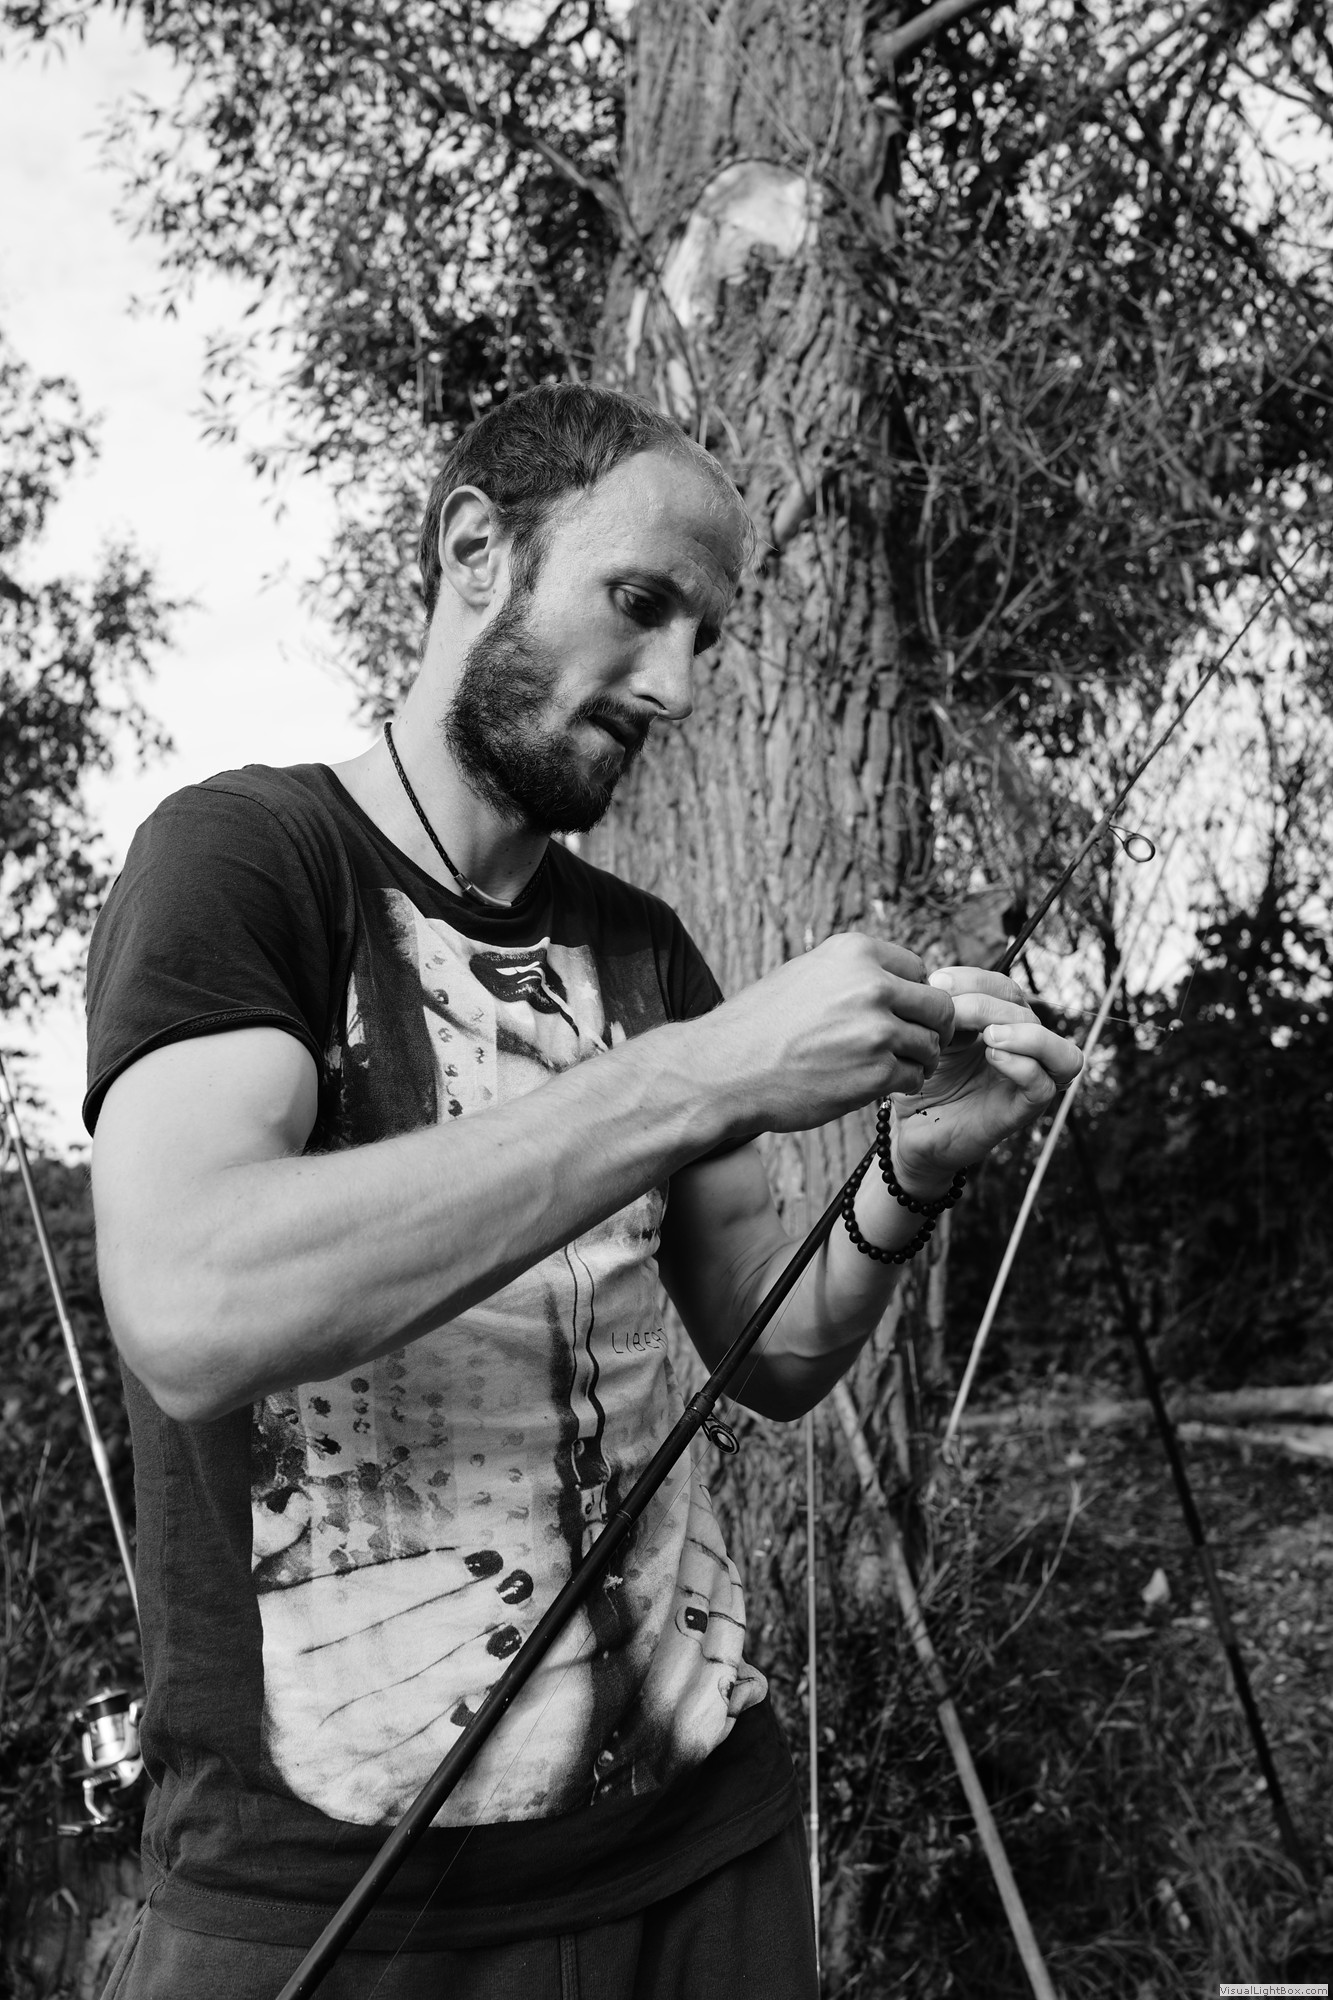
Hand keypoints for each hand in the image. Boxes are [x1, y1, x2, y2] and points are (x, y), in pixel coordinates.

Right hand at [701, 933, 955, 1134]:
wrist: (724, 1070)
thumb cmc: (759, 1026)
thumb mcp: (806, 974)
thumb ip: (852, 974)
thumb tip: (897, 982)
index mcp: (854, 952)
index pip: (918, 968)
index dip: (913, 995)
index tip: (901, 1013)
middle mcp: (872, 984)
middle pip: (938, 1005)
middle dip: (931, 1027)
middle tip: (916, 1043)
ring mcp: (877, 1030)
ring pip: (930, 1044)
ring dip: (918, 1059)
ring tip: (892, 1067)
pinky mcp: (876, 1072)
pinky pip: (915, 1076)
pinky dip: (903, 1083)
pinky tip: (878, 1085)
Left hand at [889, 967, 1082, 1190]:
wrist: (911, 1130)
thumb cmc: (924, 1081)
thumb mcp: (930, 1036)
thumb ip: (943, 1011)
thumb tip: (941, 981)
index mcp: (1003, 1026)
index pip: (1007, 989)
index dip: (976, 979)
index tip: (937, 983)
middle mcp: (1024, 1051)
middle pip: (1028, 1013)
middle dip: (987, 1005)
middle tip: (950, 1013)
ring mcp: (1028, 1083)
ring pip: (1061, 1052)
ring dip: (1026, 1034)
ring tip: (989, 1036)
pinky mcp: (1022, 1112)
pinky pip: (1043, 1086)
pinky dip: (1023, 1066)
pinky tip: (992, 1057)